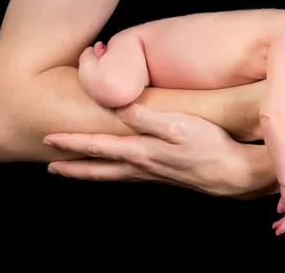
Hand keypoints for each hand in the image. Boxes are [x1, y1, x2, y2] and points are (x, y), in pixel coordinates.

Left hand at [43, 104, 267, 196]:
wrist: (236, 174)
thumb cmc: (211, 147)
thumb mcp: (178, 125)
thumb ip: (146, 117)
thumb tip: (117, 109)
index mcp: (142, 152)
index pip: (99, 146)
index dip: (72, 142)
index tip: (48, 140)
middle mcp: (144, 166)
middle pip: (100, 168)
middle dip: (73, 166)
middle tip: (50, 166)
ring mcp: (155, 174)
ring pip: (113, 175)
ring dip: (90, 173)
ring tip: (74, 171)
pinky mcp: (168, 176)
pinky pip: (130, 176)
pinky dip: (114, 174)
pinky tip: (119, 171)